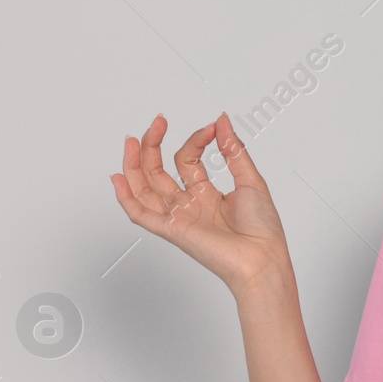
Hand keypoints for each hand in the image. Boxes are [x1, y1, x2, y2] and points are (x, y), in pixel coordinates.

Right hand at [109, 112, 291, 294]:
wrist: (263, 259)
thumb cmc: (262, 230)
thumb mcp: (251, 181)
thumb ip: (234, 151)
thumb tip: (222, 121)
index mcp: (207, 194)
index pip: (188, 160)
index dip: (197, 140)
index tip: (212, 128)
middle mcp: (189, 205)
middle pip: (159, 172)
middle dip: (153, 145)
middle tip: (157, 122)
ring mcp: (179, 217)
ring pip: (145, 189)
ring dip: (135, 164)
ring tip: (132, 141)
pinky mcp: (172, 231)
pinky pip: (141, 214)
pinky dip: (126, 197)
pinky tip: (119, 178)